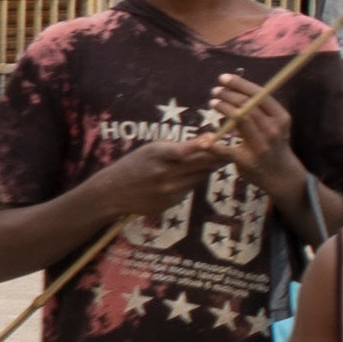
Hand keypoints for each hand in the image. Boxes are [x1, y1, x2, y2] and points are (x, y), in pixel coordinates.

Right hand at [93, 129, 227, 223]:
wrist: (114, 192)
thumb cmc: (135, 164)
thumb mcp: (152, 149)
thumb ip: (178, 147)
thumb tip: (208, 142)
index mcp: (158, 155)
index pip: (181, 151)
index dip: (198, 145)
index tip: (212, 139)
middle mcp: (164, 174)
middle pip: (200, 164)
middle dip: (217, 156)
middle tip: (228, 149)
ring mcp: (169, 190)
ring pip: (199, 177)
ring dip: (205, 169)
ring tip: (211, 161)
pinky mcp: (171, 202)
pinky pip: (190, 189)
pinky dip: (191, 182)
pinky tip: (182, 178)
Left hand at [206, 73, 303, 204]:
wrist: (281, 174)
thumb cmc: (274, 144)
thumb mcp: (276, 125)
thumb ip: (261, 110)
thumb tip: (238, 89)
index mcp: (281, 118)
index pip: (260, 95)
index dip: (240, 84)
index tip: (224, 78)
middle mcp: (273, 130)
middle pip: (248, 106)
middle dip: (228, 95)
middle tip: (215, 90)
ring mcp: (260, 146)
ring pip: (240, 120)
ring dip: (224, 108)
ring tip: (213, 102)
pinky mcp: (247, 161)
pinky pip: (226, 148)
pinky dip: (215, 143)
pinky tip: (208, 137)